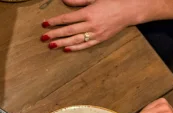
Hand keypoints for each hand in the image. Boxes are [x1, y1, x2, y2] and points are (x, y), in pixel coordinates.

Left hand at [41, 0, 172, 51]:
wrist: (129, 11)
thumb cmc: (111, 2)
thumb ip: (78, 0)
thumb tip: (64, 0)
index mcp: (88, 13)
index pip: (67, 19)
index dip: (55, 22)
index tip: (45, 24)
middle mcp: (91, 25)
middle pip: (68, 31)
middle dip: (55, 34)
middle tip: (43, 38)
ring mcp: (96, 33)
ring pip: (75, 40)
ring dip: (62, 43)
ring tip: (51, 46)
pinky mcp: (100, 39)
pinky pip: (86, 45)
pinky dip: (75, 48)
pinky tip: (66, 49)